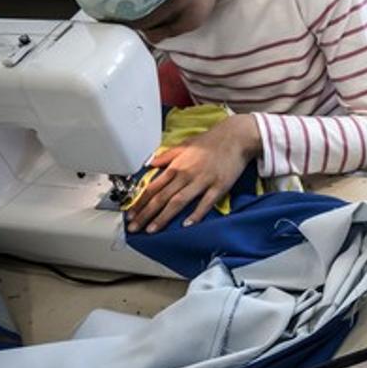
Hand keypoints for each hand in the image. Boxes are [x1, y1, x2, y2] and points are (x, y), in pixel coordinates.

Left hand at [126, 115, 258, 232]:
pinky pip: (205, 203)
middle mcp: (186, 175)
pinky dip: (195, 214)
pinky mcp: (218, 187)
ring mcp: (202, 182)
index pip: (152, 187)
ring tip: (152, 230)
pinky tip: (186, 224)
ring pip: (178, 202)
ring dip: (163, 217)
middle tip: (134, 228)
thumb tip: (150, 163)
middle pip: (161, 197)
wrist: (235, 137)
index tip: (130, 214)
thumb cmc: (211, 142)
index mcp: (176, 166)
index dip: (139, 202)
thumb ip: (167, 156)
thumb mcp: (184, 145)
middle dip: (145, 214)